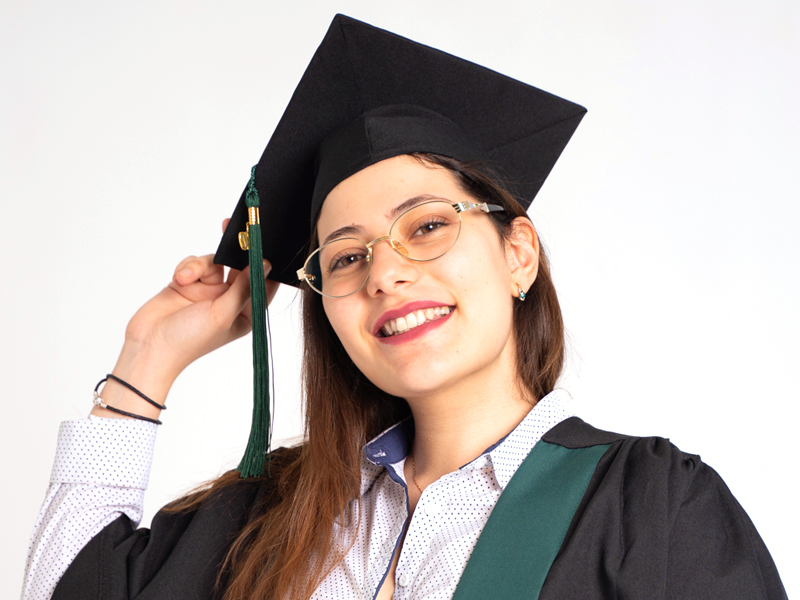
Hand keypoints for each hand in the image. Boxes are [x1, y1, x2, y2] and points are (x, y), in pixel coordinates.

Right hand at [92, 219, 278, 418]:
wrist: (149, 345)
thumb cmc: (189, 340)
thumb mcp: (222, 315)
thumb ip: (243, 288)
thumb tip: (265, 266)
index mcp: (246, 313)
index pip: (263, 284)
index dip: (265, 264)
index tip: (264, 243)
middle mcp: (230, 300)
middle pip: (240, 267)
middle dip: (235, 250)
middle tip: (232, 227)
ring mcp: (209, 291)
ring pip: (214, 262)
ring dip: (200, 266)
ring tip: (184, 279)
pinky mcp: (189, 283)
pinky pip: (195, 264)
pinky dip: (187, 268)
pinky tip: (178, 279)